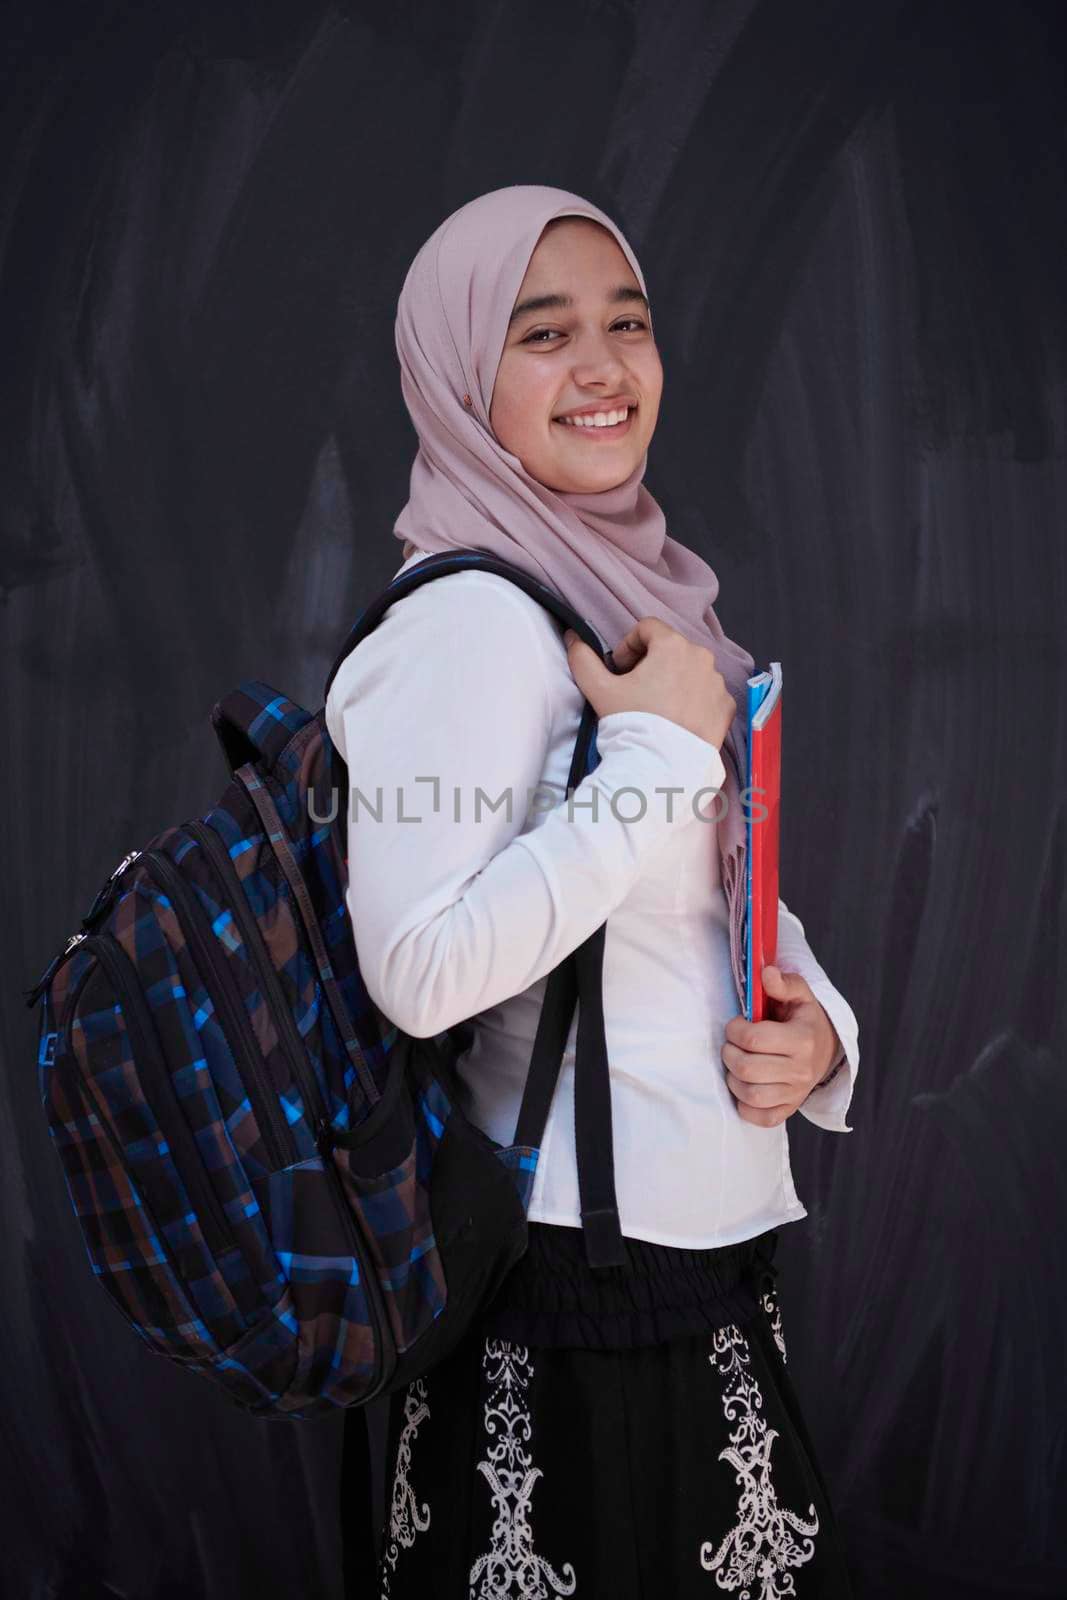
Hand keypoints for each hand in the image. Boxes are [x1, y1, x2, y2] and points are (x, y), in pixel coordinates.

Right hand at [562, 618, 736, 750]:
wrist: (660, 767)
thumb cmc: (632, 723)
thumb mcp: (599, 689)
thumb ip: (582, 659)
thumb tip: (573, 638)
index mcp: (672, 646)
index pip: (648, 628)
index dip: (629, 646)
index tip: (621, 670)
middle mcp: (701, 658)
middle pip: (671, 649)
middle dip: (652, 663)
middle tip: (636, 690)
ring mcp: (717, 683)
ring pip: (690, 670)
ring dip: (673, 681)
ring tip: (657, 708)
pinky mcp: (725, 707)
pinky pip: (707, 694)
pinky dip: (693, 700)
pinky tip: (676, 719)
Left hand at [721, 965, 842, 1126]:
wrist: (825, 1049)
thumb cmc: (803, 1019)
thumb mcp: (799, 995)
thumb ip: (783, 983)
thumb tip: (765, 973)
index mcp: (803, 1039)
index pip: (754, 1039)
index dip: (735, 1030)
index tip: (737, 1024)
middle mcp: (801, 1070)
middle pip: (747, 1069)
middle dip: (729, 1053)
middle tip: (731, 1044)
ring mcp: (796, 1093)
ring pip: (750, 1094)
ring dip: (733, 1078)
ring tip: (736, 1063)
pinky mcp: (788, 1110)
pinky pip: (760, 1117)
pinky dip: (745, 1105)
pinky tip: (745, 1085)